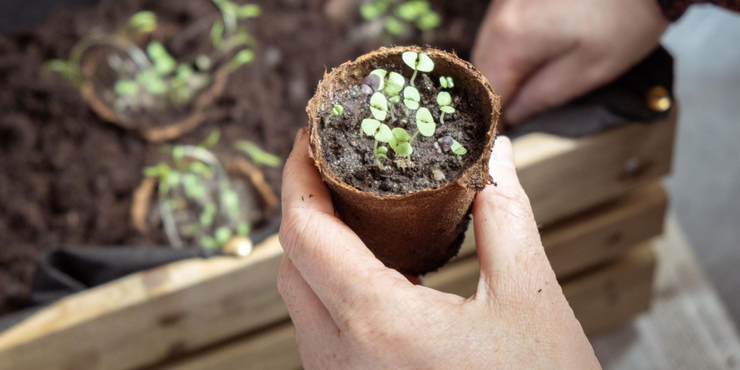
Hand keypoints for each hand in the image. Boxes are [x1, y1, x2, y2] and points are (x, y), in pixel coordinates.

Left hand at [277, 129, 601, 368]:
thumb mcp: (531, 300)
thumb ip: (505, 217)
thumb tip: (494, 157)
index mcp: (379, 326)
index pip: (303, 233)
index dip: (297, 175)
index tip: (311, 137)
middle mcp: (342, 361)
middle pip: (290, 264)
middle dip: (303, 206)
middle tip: (334, 164)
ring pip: (298, 302)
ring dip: (314, 249)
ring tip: (352, 207)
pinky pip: (318, 332)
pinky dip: (331, 288)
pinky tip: (370, 267)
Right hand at [473, 0, 669, 123]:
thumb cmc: (625, 19)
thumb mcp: (588, 71)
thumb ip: (542, 97)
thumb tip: (513, 115)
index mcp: (511, 37)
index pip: (487, 90)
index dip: (494, 118)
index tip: (503, 135)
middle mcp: (499, 14)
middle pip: (481, 66)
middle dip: (495, 92)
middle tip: (514, 116)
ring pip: (489, 45)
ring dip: (501, 69)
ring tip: (523, 89)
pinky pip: (503, 27)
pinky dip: (511, 47)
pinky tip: (531, 57)